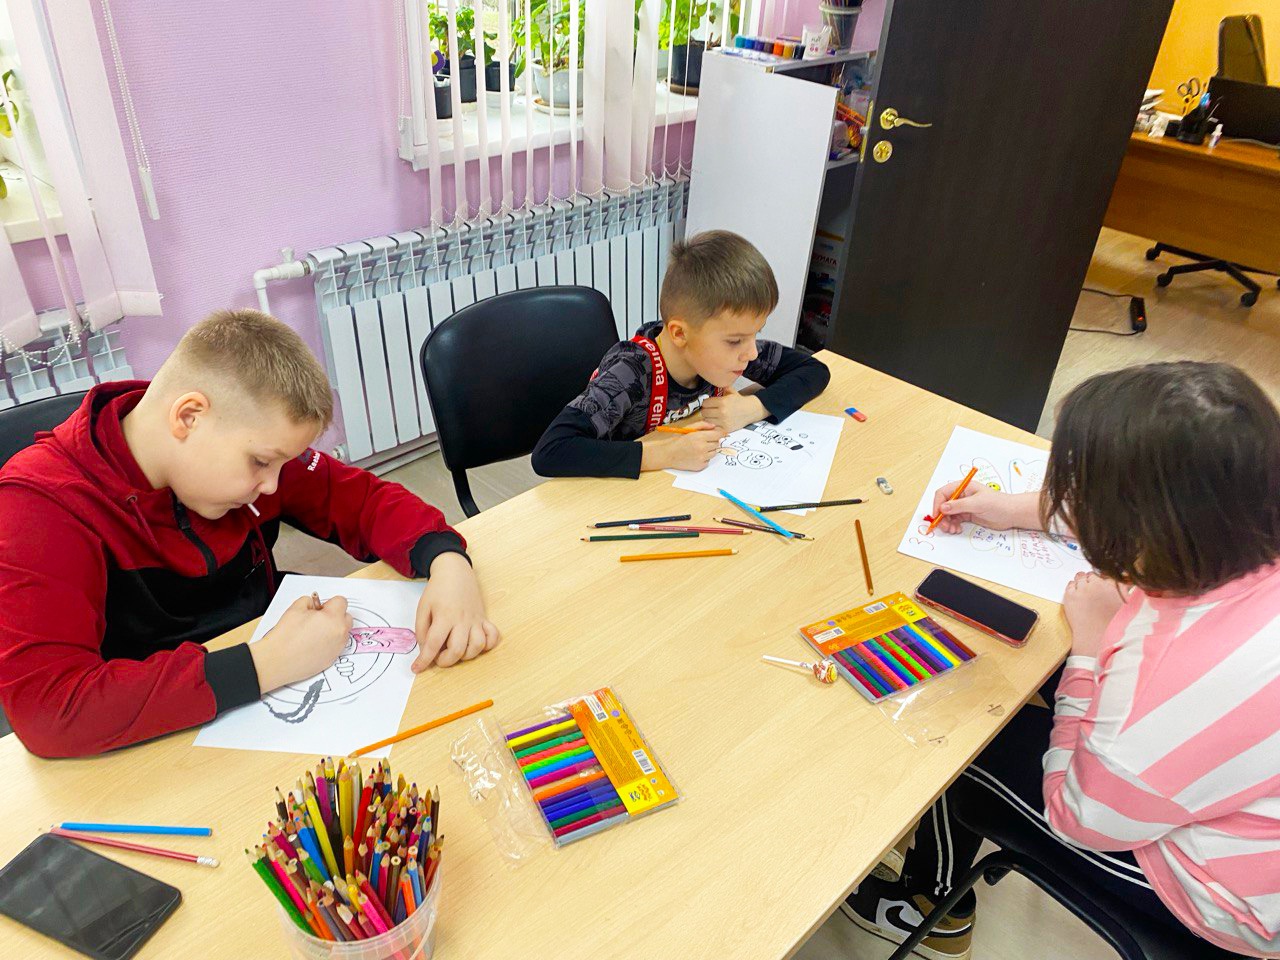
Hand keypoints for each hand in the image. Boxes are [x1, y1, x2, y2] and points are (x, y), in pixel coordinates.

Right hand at [251, 595, 351, 692]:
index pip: (341, 601)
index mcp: (332, 618)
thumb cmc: (285, 638)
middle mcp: (339, 633)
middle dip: (335, 615)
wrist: (278, 660)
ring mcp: (338, 647)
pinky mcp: (333, 658)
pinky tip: (315, 643)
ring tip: (315, 632)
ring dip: (334, 628)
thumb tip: (315, 604)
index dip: (329, 603)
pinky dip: (330, 642)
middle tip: (319, 619)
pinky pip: (337, 645)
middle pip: (346, 617)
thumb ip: (310, 601)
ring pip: (343, 632)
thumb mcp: (296, 608)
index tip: (321, 607)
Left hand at [412, 552, 499, 671]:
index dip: (424, 660)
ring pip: (478, 646)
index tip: (417, 668)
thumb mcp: (423, 607)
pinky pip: (493, 636)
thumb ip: (422, 630)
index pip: (433, 644)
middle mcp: (462, 620)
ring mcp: (476, 620)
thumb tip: (425, 649)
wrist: (455, 571)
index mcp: (444, 616)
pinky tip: (475, 644)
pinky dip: (487, 645)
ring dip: (466, 655)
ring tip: (456, 650)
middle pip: (458, 650)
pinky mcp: (484, 619)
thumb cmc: (437, 590)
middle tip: (438, 657)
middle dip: (446, 661)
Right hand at [640, 422, 726, 471]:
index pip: (719, 435)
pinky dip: (704, 458)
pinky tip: (696, 455)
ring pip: (714, 453)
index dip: (719, 433)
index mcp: (700, 437)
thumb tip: (714, 426)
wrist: (668, 454)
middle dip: (712, 441)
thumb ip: (702, 425)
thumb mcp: (688, 428)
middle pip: (717, 444)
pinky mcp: (700, 466)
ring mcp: (702, 458)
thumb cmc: (677, 440)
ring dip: (709, 450)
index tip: (718, 434)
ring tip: (698, 448)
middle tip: (703, 441)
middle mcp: (703, 448)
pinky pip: (708, 461)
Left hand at [701, 391, 766, 433]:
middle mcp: (722, 412)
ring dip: (709, 417)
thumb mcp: (731, 392)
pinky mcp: (726, 428)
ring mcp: (724, 421)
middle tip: (710, 409)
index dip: (706, 402)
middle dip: (706, 410)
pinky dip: (713, 424)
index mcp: (722, 401)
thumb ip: (721, 388)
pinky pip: (713, 427)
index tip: (708, 403)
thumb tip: (713, 383)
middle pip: (704, 412)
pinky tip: (717, 421)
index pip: (705, 403)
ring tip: (714, 415)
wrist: (752, 410)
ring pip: (707, 420)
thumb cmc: (740, 401)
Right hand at [931, 482, 1028, 533]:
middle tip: (944, 526)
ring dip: (947, 522)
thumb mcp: (978, 503)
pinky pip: (954, 520)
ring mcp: (964, 506)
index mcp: (963, 487)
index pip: (943, 493)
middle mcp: (962, 495)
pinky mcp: (967, 515)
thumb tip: (943, 508)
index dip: (938, 504)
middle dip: (942, 516)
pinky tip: (957, 529)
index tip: (937, 515)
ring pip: (948, 514)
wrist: (1012, 514)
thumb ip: (959, 505)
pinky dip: (953, 525)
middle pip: (943, 505)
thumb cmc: (998, 504)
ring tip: (952, 529)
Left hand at [1062, 572, 1126, 658]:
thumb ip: (1125, 590)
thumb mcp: (1126, 606)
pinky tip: (1077, 595)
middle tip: (1092, 590)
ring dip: (1082, 581)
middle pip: (1092, 574)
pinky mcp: (1070, 595)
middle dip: (1092, 580)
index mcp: (1113, 586)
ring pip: (1080, 576)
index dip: (1104, 579)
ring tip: (1084, 592)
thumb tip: (1125, 578)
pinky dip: (1073, 587)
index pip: (1107, 574)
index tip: (1103, 583)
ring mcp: (1082, 589)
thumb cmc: (1112, 625)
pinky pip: (1070, 584)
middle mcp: (1097, 585)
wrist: (1095, 637)